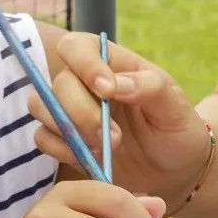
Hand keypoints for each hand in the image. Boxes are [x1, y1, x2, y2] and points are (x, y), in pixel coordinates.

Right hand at [33, 33, 210, 206]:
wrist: (175, 170)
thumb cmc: (176, 130)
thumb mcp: (176, 108)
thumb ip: (151, 88)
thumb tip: (116, 84)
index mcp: (113, 64)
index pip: (78, 46)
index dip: (84, 64)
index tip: (107, 91)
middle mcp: (86, 84)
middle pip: (59, 82)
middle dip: (82, 111)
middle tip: (116, 137)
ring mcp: (72, 112)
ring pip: (41, 106)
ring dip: (68, 129)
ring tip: (104, 148)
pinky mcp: (65, 140)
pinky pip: (42, 138)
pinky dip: (61, 149)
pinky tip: (91, 158)